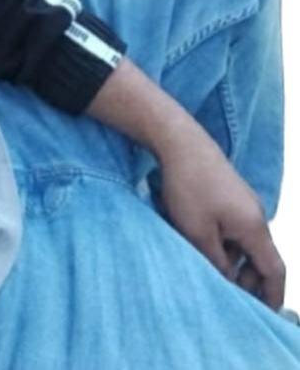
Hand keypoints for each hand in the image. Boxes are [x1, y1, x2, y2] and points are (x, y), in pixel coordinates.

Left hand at [157, 124, 285, 309]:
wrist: (180, 141)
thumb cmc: (188, 187)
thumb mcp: (198, 233)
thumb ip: (217, 262)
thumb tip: (230, 282)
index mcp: (254, 227)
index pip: (274, 270)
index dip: (272, 296)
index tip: (265, 314)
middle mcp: (256, 214)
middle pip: (261, 257)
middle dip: (248, 279)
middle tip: (226, 292)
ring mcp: (245, 201)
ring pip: (246, 242)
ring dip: (233, 259)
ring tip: (208, 266)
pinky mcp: (232, 192)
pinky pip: (236, 226)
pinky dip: (226, 241)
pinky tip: (203, 242)